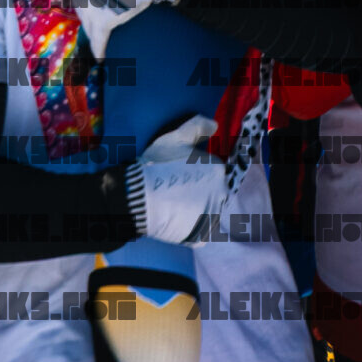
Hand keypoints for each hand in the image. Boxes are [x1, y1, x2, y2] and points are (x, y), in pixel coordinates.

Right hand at [127, 115, 231, 244]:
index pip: (215, 172)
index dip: (199, 172)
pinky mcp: (201, 235)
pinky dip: (193, 228)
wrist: (139, 196)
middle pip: (216, 192)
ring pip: (210, 212)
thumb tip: (214, 126)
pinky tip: (177, 219)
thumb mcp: (177, 136)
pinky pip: (202, 232)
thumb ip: (199, 126)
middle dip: (201, 191)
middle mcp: (222, 193)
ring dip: (198, 210)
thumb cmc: (158, 164)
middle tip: (179, 190)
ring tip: (176, 205)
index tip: (183, 174)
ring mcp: (212, 216)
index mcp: (219, 170)